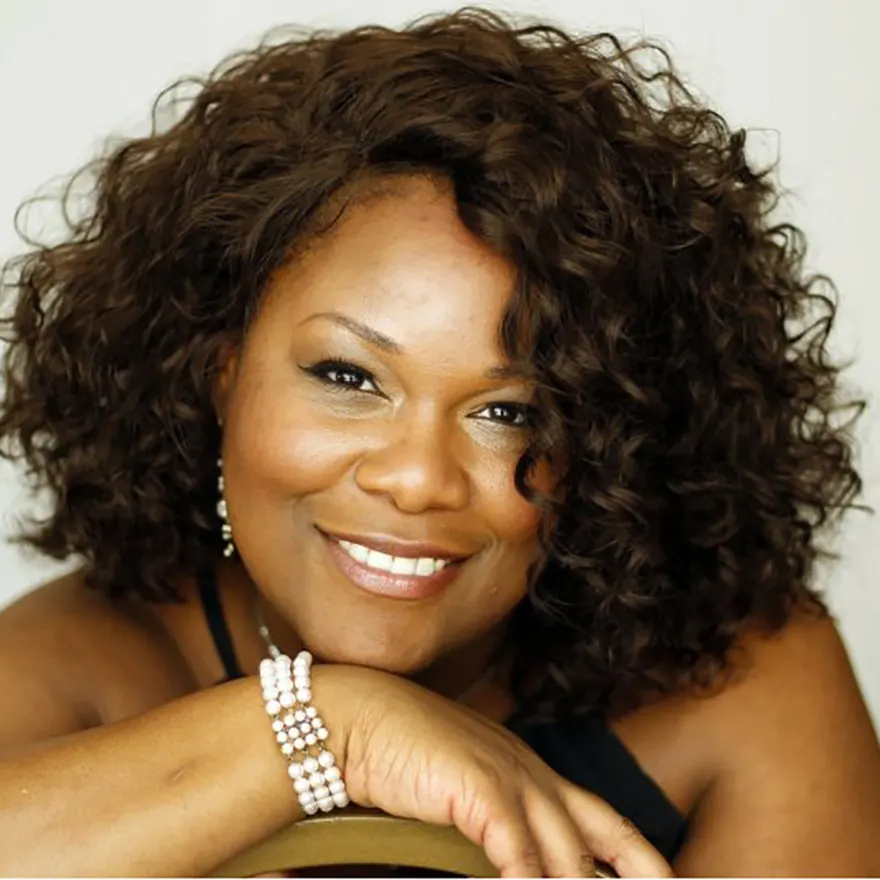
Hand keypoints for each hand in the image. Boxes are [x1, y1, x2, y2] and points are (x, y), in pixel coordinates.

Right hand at [333, 666, 674, 877]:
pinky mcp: (481, 788)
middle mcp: (534, 772)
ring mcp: (511, 777)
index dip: (642, 861)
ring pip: (568, 855)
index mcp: (533, 771)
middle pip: (608, 836)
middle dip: (639, 877)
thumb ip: (494, 827)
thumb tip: (516, 867)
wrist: (358, 718)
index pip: (606, 822)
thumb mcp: (463, 792)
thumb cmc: (404, 753)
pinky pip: (519, 855)